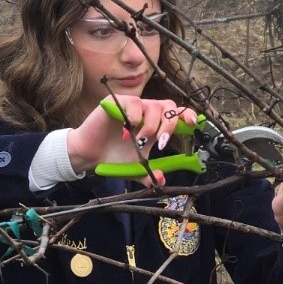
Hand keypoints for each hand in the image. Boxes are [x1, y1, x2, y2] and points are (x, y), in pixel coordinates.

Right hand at [66, 97, 198, 184]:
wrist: (89, 155)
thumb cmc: (113, 157)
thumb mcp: (136, 169)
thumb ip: (149, 175)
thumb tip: (161, 181)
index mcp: (155, 126)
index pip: (176, 114)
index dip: (187, 115)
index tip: (193, 124)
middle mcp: (146, 113)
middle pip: (169, 107)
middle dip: (169, 125)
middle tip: (162, 142)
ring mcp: (133, 106)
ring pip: (153, 106)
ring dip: (151, 126)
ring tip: (140, 140)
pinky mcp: (117, 102)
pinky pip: (134, 104)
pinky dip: (134, 119)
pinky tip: (126, 132)